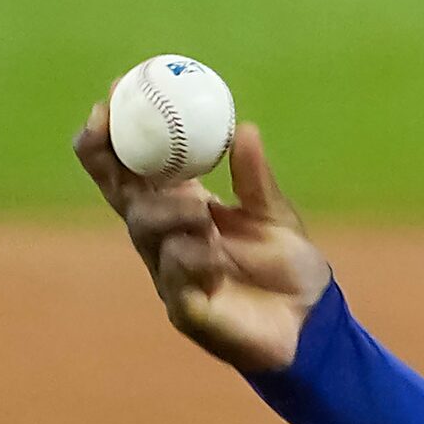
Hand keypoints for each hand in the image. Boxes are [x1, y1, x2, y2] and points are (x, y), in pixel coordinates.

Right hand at [74, 106, 329, 373]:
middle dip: (115, 165)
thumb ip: (255, 178)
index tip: (112, 98)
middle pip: (123, 196)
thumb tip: (244, 129)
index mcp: (180, 206)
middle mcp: (166, 238)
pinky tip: (213, 257)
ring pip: (145, 233)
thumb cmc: (289, 271)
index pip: (130, 168)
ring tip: (200, 213)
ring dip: (166, 212)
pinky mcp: (186, 311)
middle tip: (125, 144)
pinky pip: (174, 278)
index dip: (110, 136)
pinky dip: (189, 259)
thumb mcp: (274, 215)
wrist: (313, 326)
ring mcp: (171, 274)